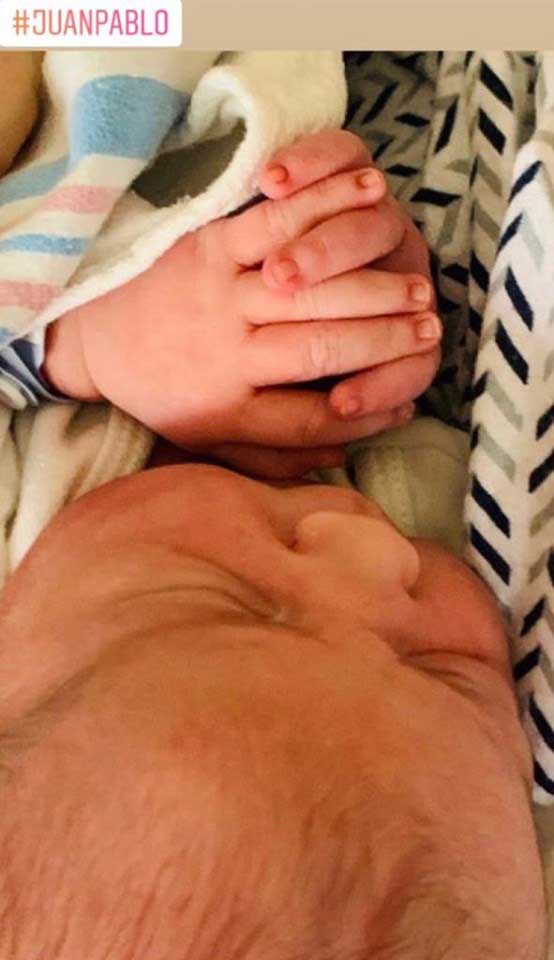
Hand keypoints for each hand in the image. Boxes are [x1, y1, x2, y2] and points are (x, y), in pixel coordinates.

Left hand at [43, 130, 439, 477]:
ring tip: (418, 291)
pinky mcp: (206, 247)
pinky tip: (366, 212)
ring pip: (309, 294)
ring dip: (371, 289)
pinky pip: (274, 225)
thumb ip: (275, 454)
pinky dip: (323, 214)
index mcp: (225, 410)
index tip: (405, 402)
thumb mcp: (207, 442)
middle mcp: (224, 355)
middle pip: (321, 352)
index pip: (313, 418)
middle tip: (430, 333)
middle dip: (385, 343)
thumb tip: (344, 452)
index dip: (368, 410)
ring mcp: (216, 296)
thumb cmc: (161, 393)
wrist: (92, 336)